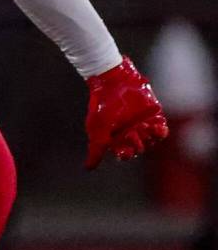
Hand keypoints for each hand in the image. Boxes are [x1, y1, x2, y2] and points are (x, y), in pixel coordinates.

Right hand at [84, 55, 168, 169]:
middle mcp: (131, 132)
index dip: (125, 154)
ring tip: (141, 127)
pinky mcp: (154, 115)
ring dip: (148, 138)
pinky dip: (160, 132)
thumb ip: (96, 150)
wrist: (113, 81)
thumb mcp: (97, 130)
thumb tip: (87, 168)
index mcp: (117, 137)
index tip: (122, 149)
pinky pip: (162, 131)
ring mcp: (143, 123)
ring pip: (151, 142)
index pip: (124, 154)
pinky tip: (155, 128)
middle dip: (136, 143)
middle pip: (139, 148)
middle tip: (130, 132)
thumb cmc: (102, 105)